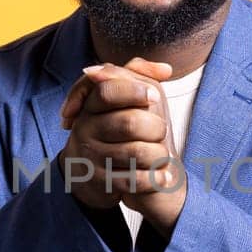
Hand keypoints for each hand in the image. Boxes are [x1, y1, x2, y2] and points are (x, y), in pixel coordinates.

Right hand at [57, 59, 178, 210]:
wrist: (88, 175)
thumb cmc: (112, 131)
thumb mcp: (120, 101)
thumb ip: (139, 76)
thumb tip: (166, 69)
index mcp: (90, 106)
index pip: (108, 91)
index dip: (135, 92)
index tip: (155, 96)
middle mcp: (85, 130)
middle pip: (129, 123)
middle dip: (156, 128)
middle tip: (161, 131)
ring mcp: (92, 157)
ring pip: (137, 152)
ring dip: (159, 154)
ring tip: (164, 155)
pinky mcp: (101, 182)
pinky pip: (134, 180)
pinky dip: (155, 178)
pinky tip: (165, 176)